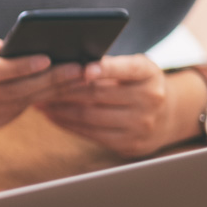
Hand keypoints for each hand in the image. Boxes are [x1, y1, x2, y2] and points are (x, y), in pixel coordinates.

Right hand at [0, 25, 83, 134]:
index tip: (50, 57)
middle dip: (50, 80)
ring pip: (17, 105)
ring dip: (49, 92)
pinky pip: (12, 114)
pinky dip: (34, 101)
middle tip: (81, 69)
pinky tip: (55, 89)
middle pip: (11, 91)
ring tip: (77, 78)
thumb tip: (3, 48)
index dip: (22, 66)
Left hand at [35, 54, 178, 157]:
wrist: (167, 117)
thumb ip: (109, 64)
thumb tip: (66, 61)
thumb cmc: (137, 84)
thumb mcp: (134, 68)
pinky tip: (52, 116)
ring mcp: (142, 125)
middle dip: (64, 89)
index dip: (104, 69)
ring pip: (90, 116)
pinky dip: (68, 124)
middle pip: (98, 94)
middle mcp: (150, 99)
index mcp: (149, 74)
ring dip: (60, 109)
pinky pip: (91, 134)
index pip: (125, 69)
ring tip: (40, 101)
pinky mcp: (130, 144)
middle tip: (40, 84)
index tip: (83, 68)